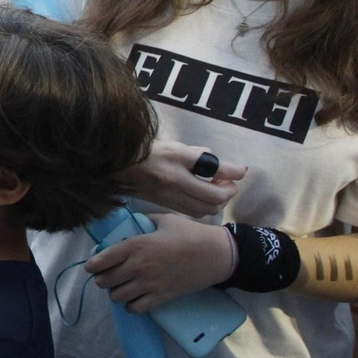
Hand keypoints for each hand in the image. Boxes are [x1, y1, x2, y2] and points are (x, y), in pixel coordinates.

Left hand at [83, 213, 234, 312]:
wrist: (217, 254)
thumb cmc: (191, 234)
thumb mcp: (164, 220)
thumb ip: (144, 220)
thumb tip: (133, 222)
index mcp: (135, 245)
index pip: (99, 261)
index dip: (92, 265)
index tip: (93, 266)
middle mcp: (137, 266)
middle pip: (104, 282)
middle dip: (103, 279)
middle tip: (110, 276)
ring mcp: (149, 284)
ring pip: (116, 297)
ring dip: (116, 293)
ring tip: (123, 287)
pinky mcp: (162, 297)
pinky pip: (135, 308)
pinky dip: (131, 306)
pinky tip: (136, 298)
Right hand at [123, 141, 245, 217]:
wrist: (116, 164)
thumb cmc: (146, 150)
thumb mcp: (174, 145)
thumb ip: (197, 154)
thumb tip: (217, 165)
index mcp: (177, 160)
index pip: (216, 168)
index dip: (235, 171)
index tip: (241, 170)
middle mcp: (174, 180)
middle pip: (214, 197)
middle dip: (228, 191)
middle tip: (229, 182)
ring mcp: (169, 195)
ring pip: (205, 209)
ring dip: (218, 202)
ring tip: (217, 190)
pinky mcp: (164, 204)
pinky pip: (193, 212)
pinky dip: (205, 207)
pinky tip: (203, 197)